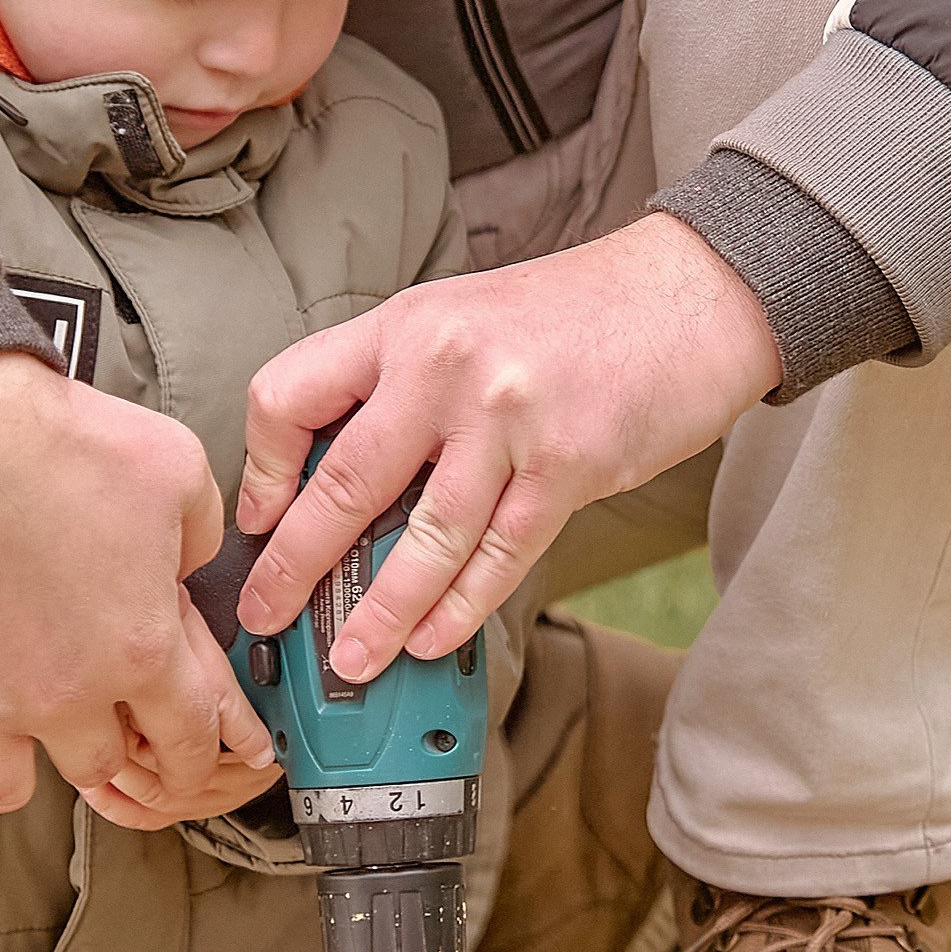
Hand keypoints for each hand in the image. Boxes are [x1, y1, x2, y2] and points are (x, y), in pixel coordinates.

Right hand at [0, 351, 271, 815]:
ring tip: (4, 718)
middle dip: (98, 740)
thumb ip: (199, 533)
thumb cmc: (59, 438)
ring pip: (3, 789)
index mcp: (138, 651)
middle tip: (84, 704)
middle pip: (96, 768)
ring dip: (8, 762)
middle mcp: (62, 696)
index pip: (186, 741)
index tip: (182, 761)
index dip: (191, 756)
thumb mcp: (175, 468)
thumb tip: (187, 565)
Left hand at [234, 216, 780, 679]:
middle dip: (294, 567)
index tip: (259, 520)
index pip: (289, 395)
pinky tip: (432, 638)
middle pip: (342, 483)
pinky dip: (460, 608)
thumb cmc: (579, 311)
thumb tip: (343, 477)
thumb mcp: (464, 315)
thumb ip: (403, 382)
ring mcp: (508, 417)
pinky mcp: (569, 464)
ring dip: (379, 613)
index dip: (263, 470)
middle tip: (265, 616)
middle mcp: (445, 365)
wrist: (692, 293)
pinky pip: (498, 555)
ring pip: (422, 539)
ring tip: (350, 659)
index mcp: (405, 324)